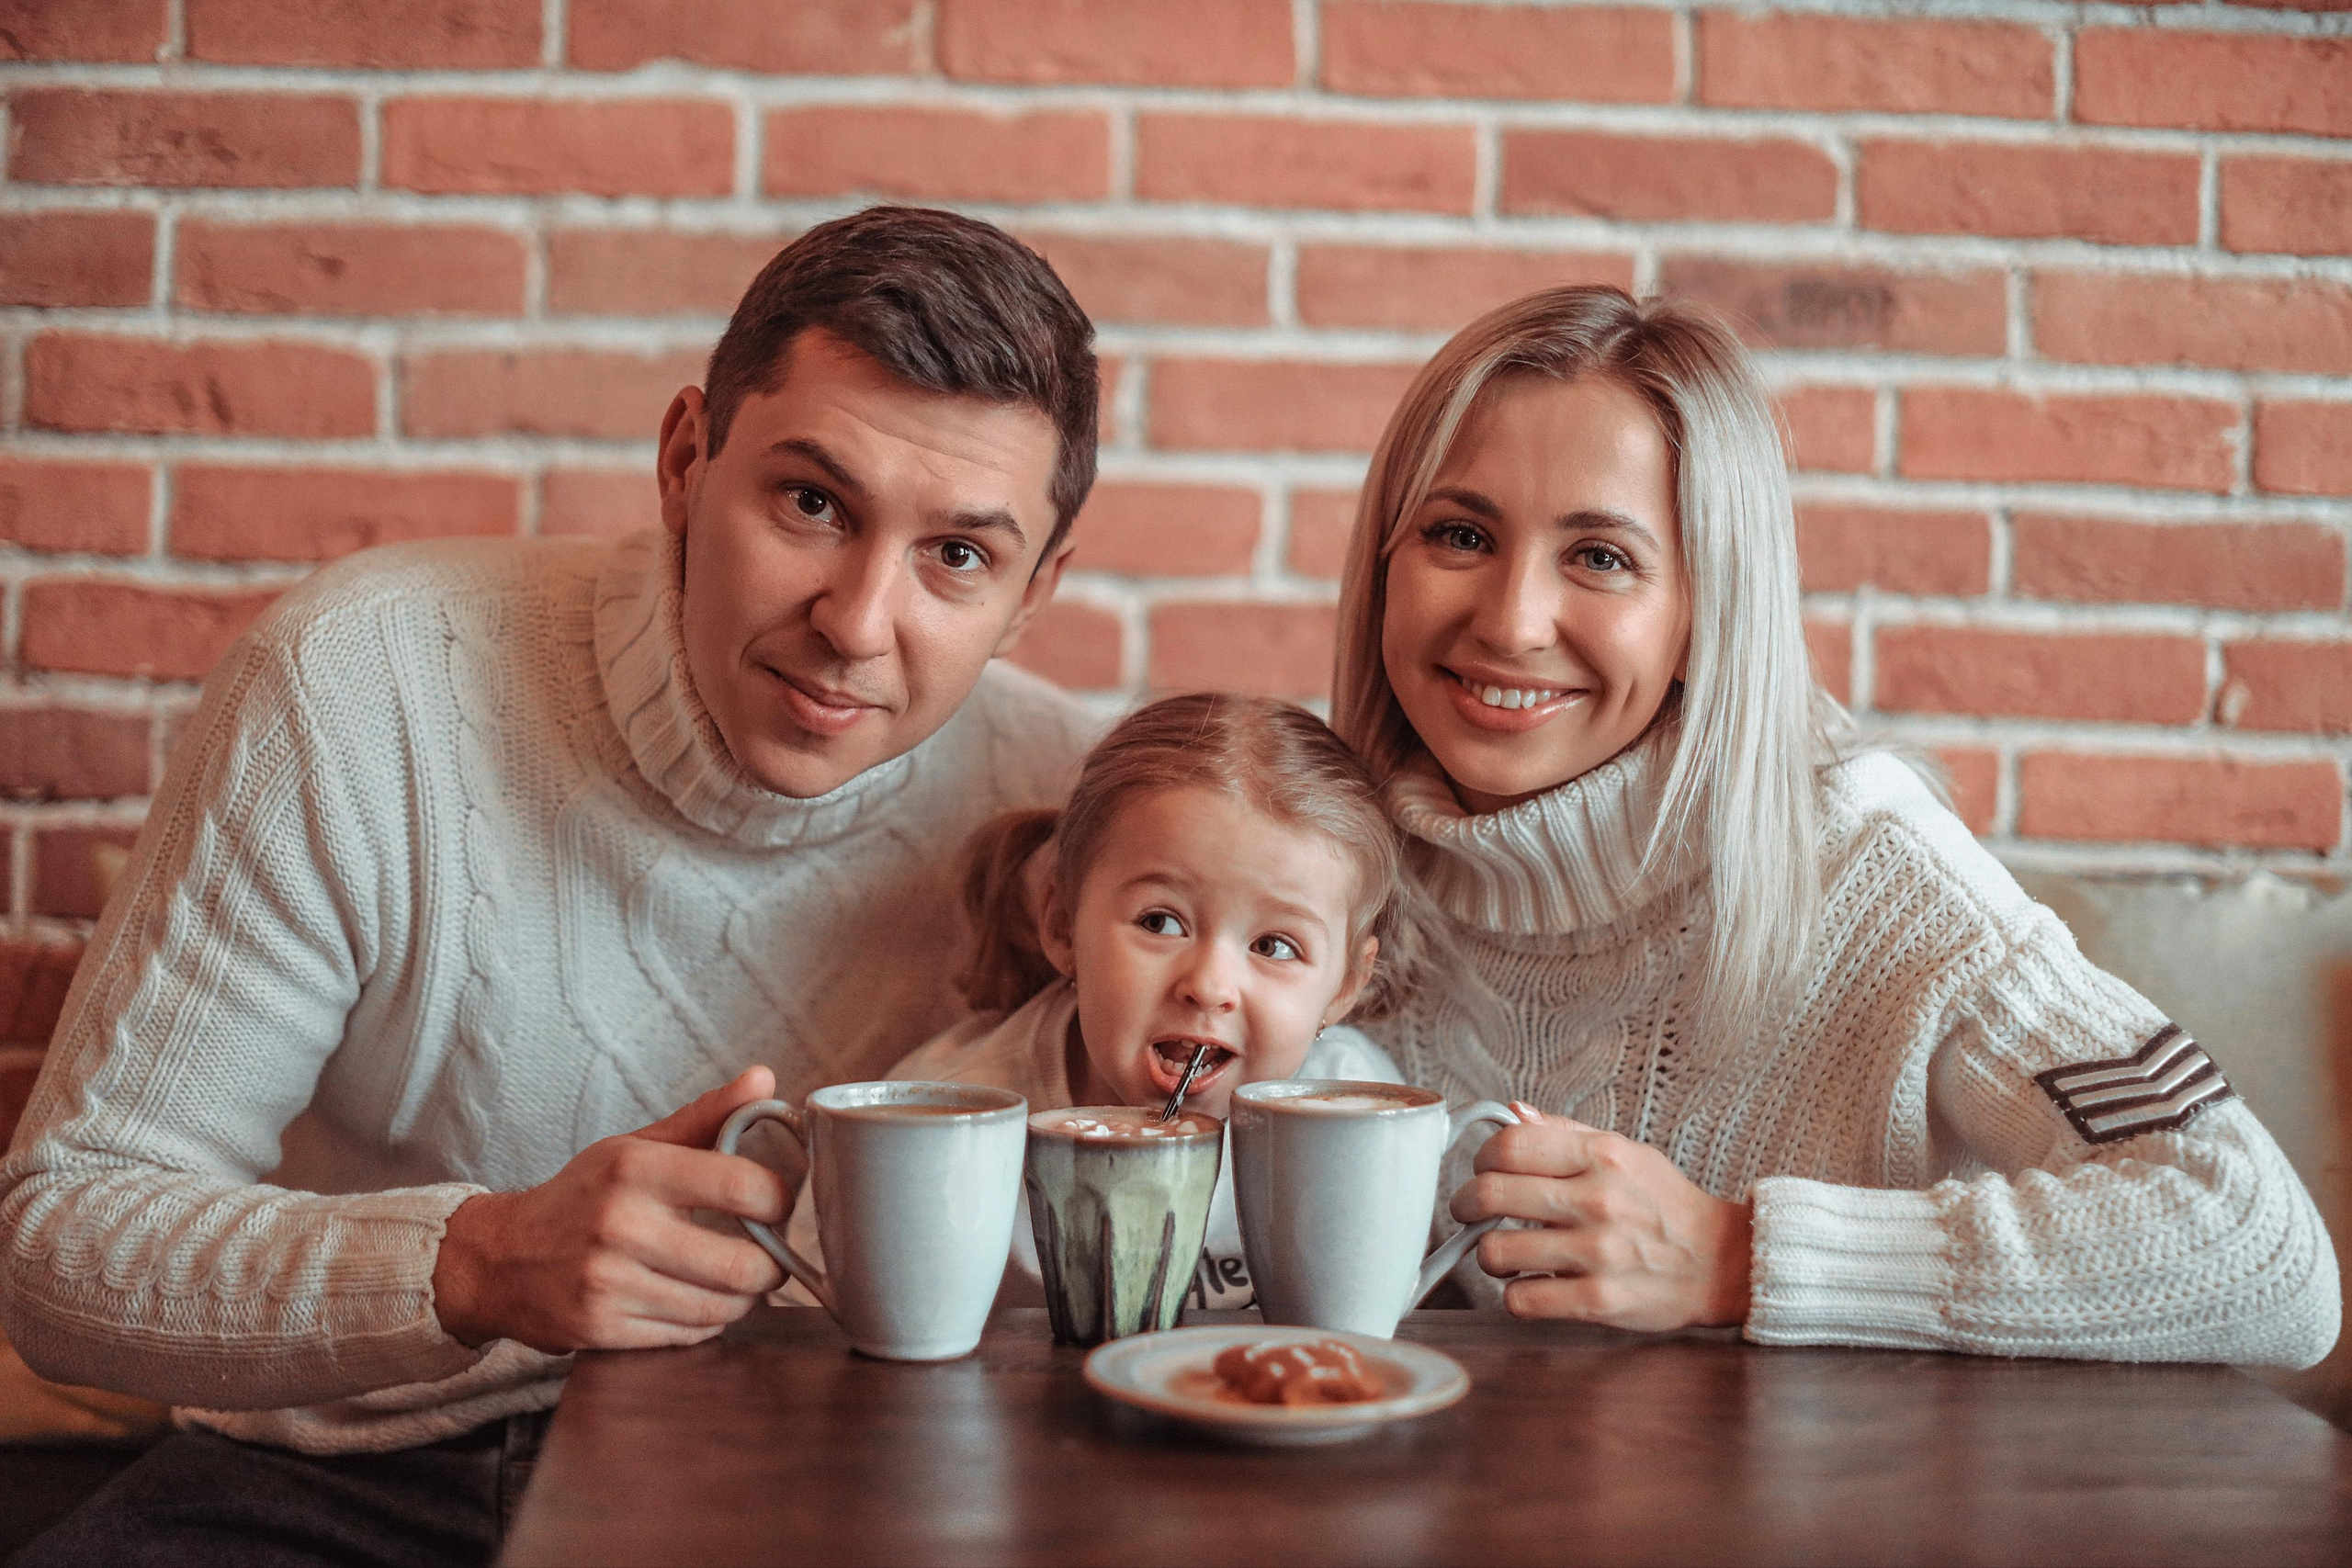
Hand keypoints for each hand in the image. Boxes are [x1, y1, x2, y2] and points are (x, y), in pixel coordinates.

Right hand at [432, 1067, 789, 1353]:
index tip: (781, 1203)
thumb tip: (764, 1079)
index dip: (780, 1200)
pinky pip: (688, 1336)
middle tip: (772, 1255)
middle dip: (773, 1265)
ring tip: (742, 1280)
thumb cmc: (581, 1197)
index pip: (743, 1187)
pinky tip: (701, 1301)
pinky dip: (708, 1323)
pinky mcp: (601, 1330)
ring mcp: (608, 1283)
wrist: (497, 1257)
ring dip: (745, 1299)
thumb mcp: (635, 1147)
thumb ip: (706, 1117)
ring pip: (720, 1308)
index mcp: (635, 1169)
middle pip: (742, 1264)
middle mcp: (620, 1225)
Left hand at [1448, 1102, 1752, 1329]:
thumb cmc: (1667, 1205)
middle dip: (1465, 1204)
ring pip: (1495, 1251)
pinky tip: (1531, 1284)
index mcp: (1602, 1156)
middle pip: (1489, 1194)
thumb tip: (1512, 1112)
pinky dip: (1516, 1293)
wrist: (1722, 1262)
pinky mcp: (1598, 1301)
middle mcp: (1597, 1200)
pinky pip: (1522, 1300)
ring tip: (1503, 1252)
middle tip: (1470, 1212)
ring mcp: (1597, 1253)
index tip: (1482, 1169)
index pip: (1509, 1144)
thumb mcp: (1626, 1152)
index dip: (1481, 1157)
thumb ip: (1565, 1132)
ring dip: (1489, 1254)